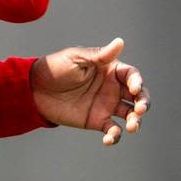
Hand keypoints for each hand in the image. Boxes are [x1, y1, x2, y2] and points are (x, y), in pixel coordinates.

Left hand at [30, 37, 149, 145]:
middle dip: (144, 103)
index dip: (137, 82)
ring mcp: (106, 105)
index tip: (135, 89)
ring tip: (131, 126)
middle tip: (141, 110)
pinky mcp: (98, 120)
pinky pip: (113, 130)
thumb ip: (99, 55)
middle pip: (137, 96)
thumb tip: (120, 42)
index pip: (132, 75)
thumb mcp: (77, 59)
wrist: (36, 89)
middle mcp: (112, 87)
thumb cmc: (57, 68)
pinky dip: (115, 136)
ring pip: (130, 114)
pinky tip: (109, 138)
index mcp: (110, 69)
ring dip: (136, 121)